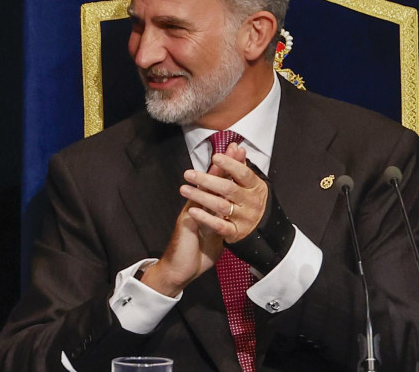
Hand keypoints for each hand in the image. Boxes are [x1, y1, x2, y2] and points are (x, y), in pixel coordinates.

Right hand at [139, 144, 249, 295]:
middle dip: (226, 164)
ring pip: (203, 189)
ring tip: (224, 158)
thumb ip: (221, 222)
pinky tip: (209, 185)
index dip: (231, 171)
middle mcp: (198, 207)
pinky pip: (196, 209)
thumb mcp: (214, 236)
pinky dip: (203, 198)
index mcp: (206, 210)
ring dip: (215, 173)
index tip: (241, 154)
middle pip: (213, 182)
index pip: (220, 186)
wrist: (177, 271)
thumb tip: (233, 214)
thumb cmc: (196, 255)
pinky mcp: (186, 223)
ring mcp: (191, 213)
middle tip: (236, 147)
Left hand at [179, 142, 268, 243]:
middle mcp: (250, 202)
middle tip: (188, 174)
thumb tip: (235, 147)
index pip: (243, 174)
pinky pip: (219, 225)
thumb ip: (240, 166)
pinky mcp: (236, 233)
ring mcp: (243, 218)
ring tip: (184, 189)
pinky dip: (205, 218)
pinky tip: (192, 210)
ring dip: (201, 196)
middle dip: (207, 180)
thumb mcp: (249, 184)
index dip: (230, 165)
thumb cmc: (251, 202)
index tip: (215, 157)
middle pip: (228, 189)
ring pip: (221, 206)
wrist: (263, 232)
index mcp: (255, 188)